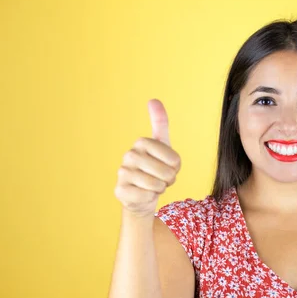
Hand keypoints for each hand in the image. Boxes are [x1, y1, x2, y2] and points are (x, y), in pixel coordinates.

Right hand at [114, 99, 180, 217]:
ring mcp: (122, 173)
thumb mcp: (162, 145)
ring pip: (155, 185)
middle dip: (169, 180)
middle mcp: (129, 155)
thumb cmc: (155, 167)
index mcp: (142, 142)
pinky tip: (143, 194)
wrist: (142, 194)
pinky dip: (150, 198)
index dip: (176, 167)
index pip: (174, 159)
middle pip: (166, 172)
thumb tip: (153, 99)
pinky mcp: (120, 190)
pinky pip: (146, 196)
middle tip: (161, 179)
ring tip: (153, 186)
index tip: (168, 166)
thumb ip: (160, 122)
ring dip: (160, 189)